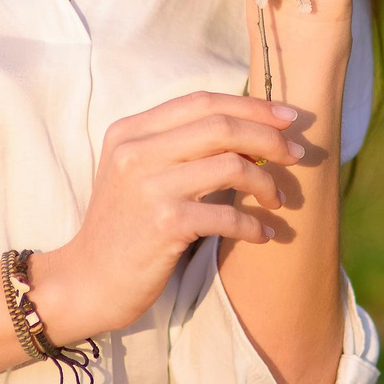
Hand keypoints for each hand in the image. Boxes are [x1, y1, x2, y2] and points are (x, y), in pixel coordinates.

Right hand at [32, 91, 309, 342]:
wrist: (86, 281)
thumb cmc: (122, 228)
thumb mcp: (136, 172)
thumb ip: (175, 146)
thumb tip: (246, 131)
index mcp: (130, 130)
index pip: (202, 101)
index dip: (251, 105)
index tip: (287, 118)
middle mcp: (136, 151)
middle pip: (221, 126)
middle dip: (269, 138)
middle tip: (298, 155)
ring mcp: (148, 187)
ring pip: (230, 165)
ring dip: (266, 183)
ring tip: (280, 200)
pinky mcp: (163, 224)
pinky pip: (226, 215)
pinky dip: (253, 224)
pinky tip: (264, 234)